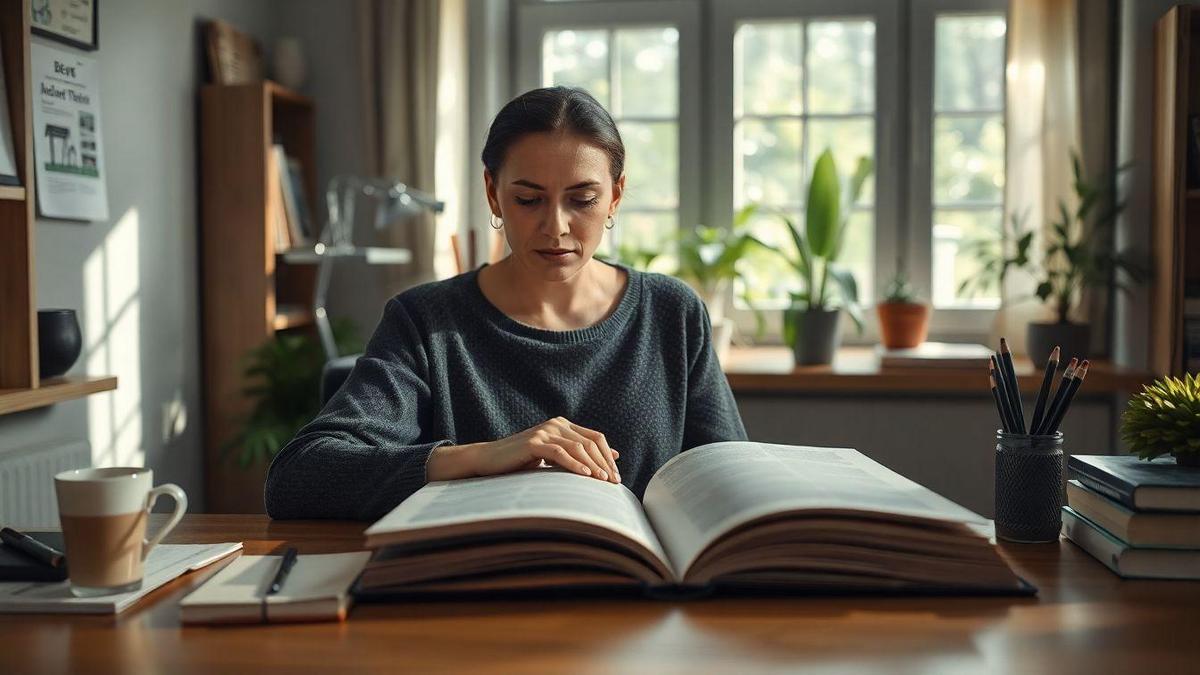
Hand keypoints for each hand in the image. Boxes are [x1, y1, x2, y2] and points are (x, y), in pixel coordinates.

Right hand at [427, 417, 620, 483]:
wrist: (490, 460)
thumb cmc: (522, 461)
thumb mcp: (554, 457)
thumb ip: (578, 453)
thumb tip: (613, 456)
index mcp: (563, 425)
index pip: (596, 438)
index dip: (608, 456)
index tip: (617, 476)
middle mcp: (556, 424)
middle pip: (590, 442)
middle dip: (604, 463)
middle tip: (614, 482)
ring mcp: (545, 431)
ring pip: (578, 447)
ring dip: (593, 465)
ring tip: (603, 481)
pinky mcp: (534, 442)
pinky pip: (560, 453)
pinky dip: (575, 464)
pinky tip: (585, 476)